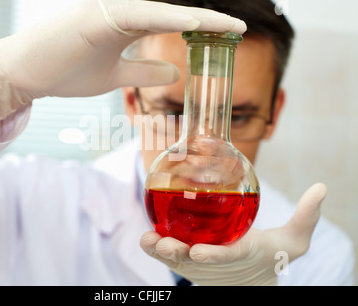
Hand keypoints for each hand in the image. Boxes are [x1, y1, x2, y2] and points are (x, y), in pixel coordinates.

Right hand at [0, 0, 245, 120]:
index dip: (201, 24)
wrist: (24, 73)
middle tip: (238, 29)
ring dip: (195, 18)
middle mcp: (116, 7)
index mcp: (121, 20)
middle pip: (169, 13)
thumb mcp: (113, 76)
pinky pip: (139, 17)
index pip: (168, 21)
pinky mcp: (96, 15)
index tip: (231, 31)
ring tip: (227, 26)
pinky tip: (192, 21)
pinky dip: (167, 19)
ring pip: (159, 12)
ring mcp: (106, 7)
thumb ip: (143, 72)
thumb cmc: (64, 70)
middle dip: (205, 21)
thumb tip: (174, 73)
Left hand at [140, 183, 326, 285]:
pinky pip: (172, 256)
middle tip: (163, 244)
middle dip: (178, 254)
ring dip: (161, 252)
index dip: (215, 256)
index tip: (200, 253)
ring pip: (178, 261)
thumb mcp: (294, 241)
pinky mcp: (190, 263)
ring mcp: (202, 266)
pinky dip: (157, 248)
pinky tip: (145, 235)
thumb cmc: (272, 256)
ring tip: (146, 240)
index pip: (228, 257)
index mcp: (243, 255)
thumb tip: (321, 188)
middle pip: (195, 261)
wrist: (253, 279)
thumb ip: (306, 217)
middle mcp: (218, 264)